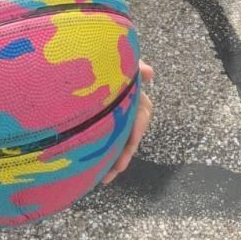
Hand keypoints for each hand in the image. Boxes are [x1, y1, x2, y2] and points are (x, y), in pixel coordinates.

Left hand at [102, 61, 152, 185]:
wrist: (90, 62)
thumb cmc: (110, 60)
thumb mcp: (123, 62)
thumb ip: (135, 67)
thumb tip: (150, 72)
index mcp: (136, 97)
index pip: (142, 115)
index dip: (138, 128)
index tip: (133, 139)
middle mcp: (129, 112)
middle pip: (131, 136)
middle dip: (125, 154)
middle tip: (118, 168)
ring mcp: (117, 121)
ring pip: (120, 145)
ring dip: (115, 162)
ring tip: (105, 178)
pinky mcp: (103, 128)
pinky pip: (108, 145)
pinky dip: (104, 158)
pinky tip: (95, 172)